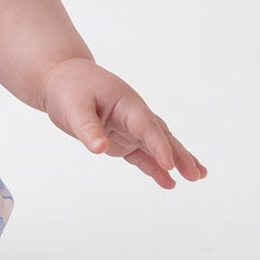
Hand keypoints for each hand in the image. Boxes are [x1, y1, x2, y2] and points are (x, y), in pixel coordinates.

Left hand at [40, 58, 206, 187]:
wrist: (62, 77)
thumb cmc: (69, 87)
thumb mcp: (74, 107)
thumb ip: (88, 128)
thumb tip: (99, 150)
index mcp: (125, 102)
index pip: (146, 126)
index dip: (159, 145)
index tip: (170, 164)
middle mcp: (133, 115)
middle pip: (160, 135)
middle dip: (179, 154)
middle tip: (197, 174)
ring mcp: (129, 127)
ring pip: (156, 145)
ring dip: (176, 160)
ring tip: (197, 176)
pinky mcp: (121, 138)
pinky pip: (141, 154)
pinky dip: (154, 167)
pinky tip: (168, 181)